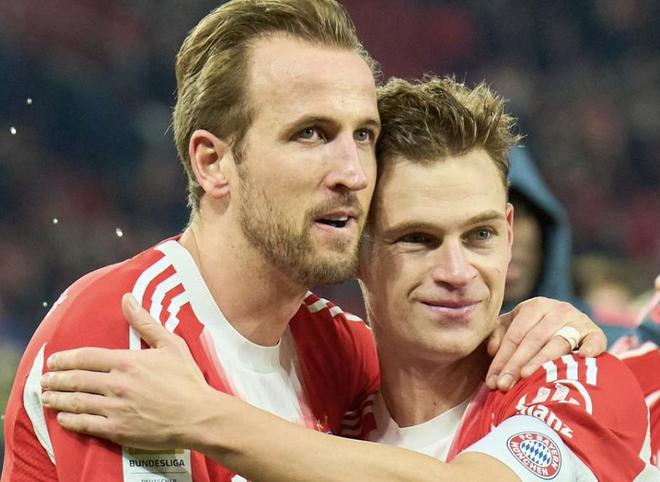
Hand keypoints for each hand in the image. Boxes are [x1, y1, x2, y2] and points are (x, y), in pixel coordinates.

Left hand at [41, 293, 218, 448]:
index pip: (86, 357)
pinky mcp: (117, 430)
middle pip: (76, 379)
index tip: (53, 360)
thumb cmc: (187, 379)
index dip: (66, 358)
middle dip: (56, 379)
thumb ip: (145, 322)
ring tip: (46, 398)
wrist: (197, 416)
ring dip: (57, 400)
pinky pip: (86, 425)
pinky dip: (70, 421)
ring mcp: (114, 408)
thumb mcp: (171, 344)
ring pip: (76, 402)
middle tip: (44, 380)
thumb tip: (127, 299)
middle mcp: (116, 384)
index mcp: (127, 361)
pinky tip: (63, 419)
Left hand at [485, 297, 605, 390]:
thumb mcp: (512, 327)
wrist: (568, 327)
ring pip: (557, 343)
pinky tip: (583, 358)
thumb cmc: (533, 330)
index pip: (514, 335)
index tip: (491, 380)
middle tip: (503, 385)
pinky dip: (590, 347)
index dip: (501, 358)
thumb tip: (492, 350)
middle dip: (515, 364)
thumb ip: (499, 335)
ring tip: (526, 377)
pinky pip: (595, 340)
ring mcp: (578, 320)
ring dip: (540, 361)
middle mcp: (557, 310)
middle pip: (533, 339)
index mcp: (534, 306)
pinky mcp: (595, 332)